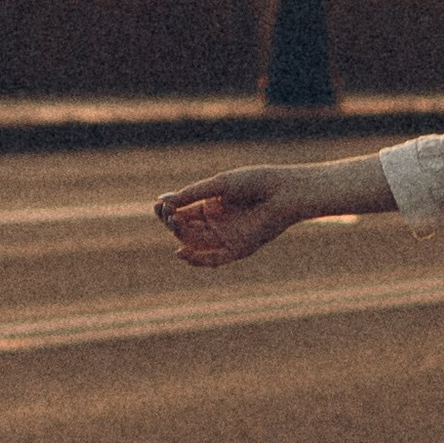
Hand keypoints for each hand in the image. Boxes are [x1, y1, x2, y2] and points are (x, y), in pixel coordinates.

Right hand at [155, 168, 300, 268]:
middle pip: (186, 229)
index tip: (158, 204)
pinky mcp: (239, 249)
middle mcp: (218, 223)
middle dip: (172, 222)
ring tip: (173, 220)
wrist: (285, 191)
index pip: (183, 213)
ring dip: (181, 234)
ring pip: (196, 242)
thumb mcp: (219, 185)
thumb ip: (192, 194)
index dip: (169, 211)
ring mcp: (228, 237)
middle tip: (165, 213)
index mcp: (212, 206)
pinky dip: (197, 260)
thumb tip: (162, 200)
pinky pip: (214, 260)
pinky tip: (181, 253)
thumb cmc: (255, 182)